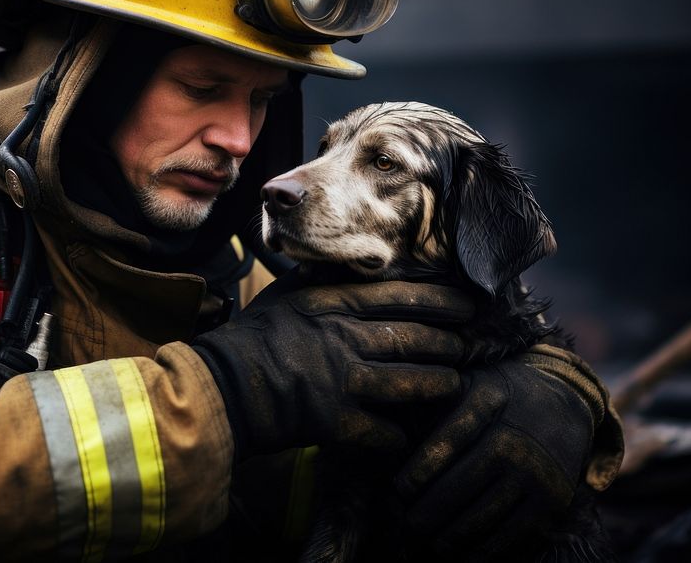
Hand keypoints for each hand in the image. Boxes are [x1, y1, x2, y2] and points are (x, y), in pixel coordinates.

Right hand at [191, 269, 473, 459]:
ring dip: (439, 384)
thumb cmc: (254, 335)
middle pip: (417, 339)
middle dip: (449, 343)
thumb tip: (341, 257)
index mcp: (335, 304)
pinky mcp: (339, 422)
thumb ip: (319, 275)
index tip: (466, 303)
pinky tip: (411, 429)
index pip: (403, 297)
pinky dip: (401, 432)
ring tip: (452, 383)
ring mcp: (345, 382)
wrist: (225, 386)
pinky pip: (386, 430)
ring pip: (413, 383)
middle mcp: (347, 339)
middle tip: (465, 345)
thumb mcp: (286, 292)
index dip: (441, 301)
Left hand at [393, 346, 612, 558]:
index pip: (444, 444)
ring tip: (429, 542)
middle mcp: (513, 441)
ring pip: (479, 518)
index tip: (399, 491)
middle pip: (457, 488)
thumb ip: (436, 401)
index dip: (417, 473)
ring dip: (448, 537)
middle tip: (406, 526)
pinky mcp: (552, 501)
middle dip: (424, 514)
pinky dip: (483, 550)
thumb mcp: (470, 382)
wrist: (567, 398)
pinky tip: (463, 553)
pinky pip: (510, 535)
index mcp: (488, 405)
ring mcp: (535, 474)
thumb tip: (391, 429)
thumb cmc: (501, 393)